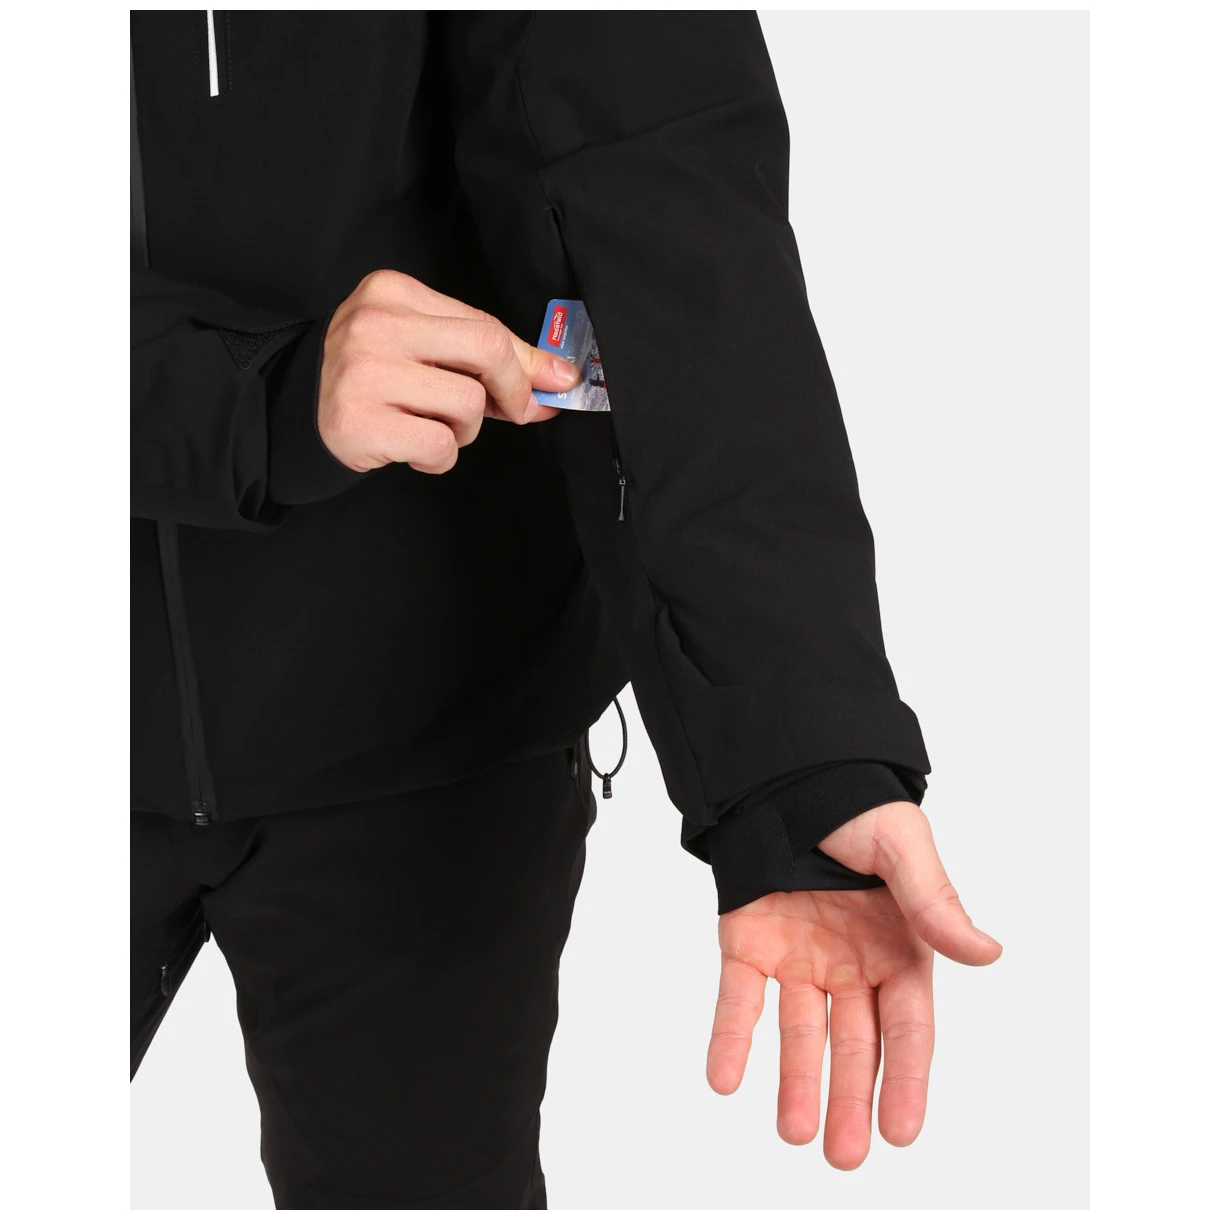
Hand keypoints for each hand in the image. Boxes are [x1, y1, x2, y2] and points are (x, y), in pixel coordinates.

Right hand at [317, 269, 580, 473]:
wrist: (303, 409)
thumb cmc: (377, 377)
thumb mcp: (428, 348)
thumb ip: (489, 356)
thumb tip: (558, 378)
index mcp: (393, 292)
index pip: (485, 325)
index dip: (526, 364)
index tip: (548, 386)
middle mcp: (374, 324)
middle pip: (488, 351)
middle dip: (513, 391)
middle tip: (510, 412)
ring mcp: (362, 372)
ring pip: (467, 404)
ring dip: (464, 430)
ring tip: (431, 426)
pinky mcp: (358, 420)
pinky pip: (439, 446)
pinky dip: (438, 457)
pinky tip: (412, 446)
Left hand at [706, 801, 1000, 1168]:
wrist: (788, 775)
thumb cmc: (856, 807)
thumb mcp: (903, 847)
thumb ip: (934, 903)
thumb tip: (986, 952)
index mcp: (898, 947)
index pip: (907, 1028)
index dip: (905, 1080)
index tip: (900, 1132)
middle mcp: (850, 963)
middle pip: (854, 1045)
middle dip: (849, 1099)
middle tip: (845, 1155)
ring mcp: (798, 957)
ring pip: (799, 1034)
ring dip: (794, 1083)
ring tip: (794, 1133)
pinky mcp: (748, 943)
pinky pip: (738, 998)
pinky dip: (731, 1038)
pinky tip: (723, 1077)